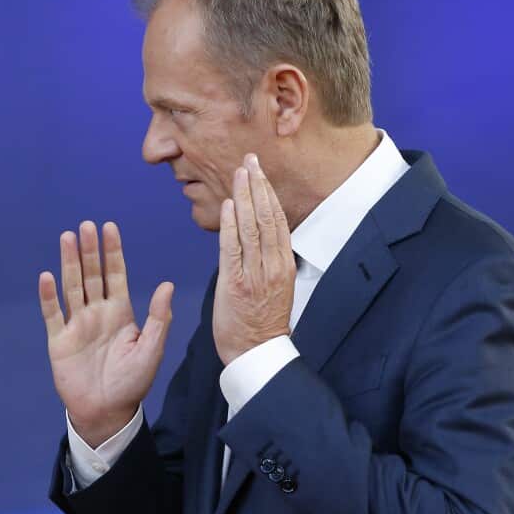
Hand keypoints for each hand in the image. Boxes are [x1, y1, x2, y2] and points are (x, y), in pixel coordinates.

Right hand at [39, 221, 174, 446]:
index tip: (109, 228)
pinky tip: (47, 276)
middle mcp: (97, 313)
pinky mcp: (59, 340)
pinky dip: (49, 296)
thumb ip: (158, 318)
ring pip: (72, 287)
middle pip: (92, 275)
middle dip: (89, 250)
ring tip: (66, 238)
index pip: (116, 275)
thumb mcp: (151, 349)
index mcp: (120, 313)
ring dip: (69, 263)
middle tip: (85, 226)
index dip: (113, 252)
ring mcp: (76, 325)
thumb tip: (166, 285)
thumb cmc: (132, 382)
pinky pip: (53, 314)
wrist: (107, 412)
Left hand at [212, 154, 294, 364]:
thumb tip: (257, 239)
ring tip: (240, 172)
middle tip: (250, 160)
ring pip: (251, 227)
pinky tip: (229, 203)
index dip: (268, 194)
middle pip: (267, 217)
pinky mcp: (236, 283)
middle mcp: (273, 265)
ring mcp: (255, 274)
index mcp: (284, 265)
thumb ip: (268, 261)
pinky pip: (233, 248)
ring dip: (245, 196)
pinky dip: (231, 224)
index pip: (278, 221)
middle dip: (258, 186)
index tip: (261, 173)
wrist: (257, 353)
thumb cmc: (262, 322)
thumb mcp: (275, 287)